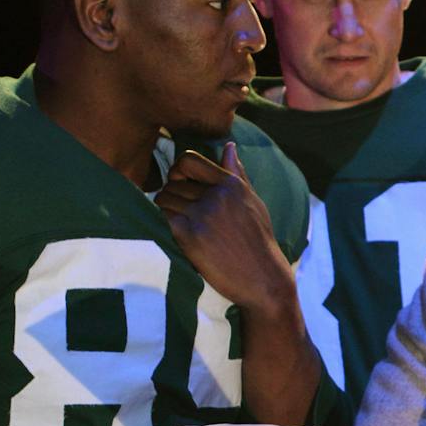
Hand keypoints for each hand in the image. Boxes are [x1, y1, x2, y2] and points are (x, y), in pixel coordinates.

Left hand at [155, 142, 295, 315]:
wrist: (263, 278)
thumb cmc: (259, 241)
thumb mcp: (253, 202)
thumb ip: (237, 174)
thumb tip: (229, 146)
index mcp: (231, 184)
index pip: (189, 160)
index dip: (179, 171)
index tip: (182, 186)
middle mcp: (217, 195)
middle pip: (172, 183)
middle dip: (173, 197)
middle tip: (183, 214)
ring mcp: (202, 214)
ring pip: (163, 200)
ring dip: (166, 212)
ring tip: (181, 226)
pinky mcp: (189, 235)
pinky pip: (161, 218)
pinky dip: (164, 225)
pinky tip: (178, 236)